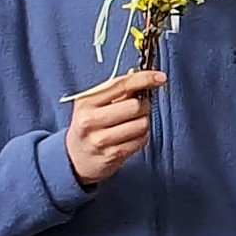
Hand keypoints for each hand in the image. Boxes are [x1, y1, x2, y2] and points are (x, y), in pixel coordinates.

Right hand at [65, 71, 165, 185]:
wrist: (75, 158)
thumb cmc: (90, 125)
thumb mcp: (95, 104)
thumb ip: (118, 90)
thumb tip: (146, 78)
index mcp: (86, 102)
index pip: (122, 85)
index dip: (145, 79)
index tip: (160, 78)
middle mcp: (90, 121)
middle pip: (135, 106)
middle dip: (144, 105)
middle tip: (139, 108)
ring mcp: (100, 140)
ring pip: (141, 124)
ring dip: (144, 122)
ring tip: (134, 123)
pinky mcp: (111, 156)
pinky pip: (140, 141)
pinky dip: (142, 137)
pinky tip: (131, 137)